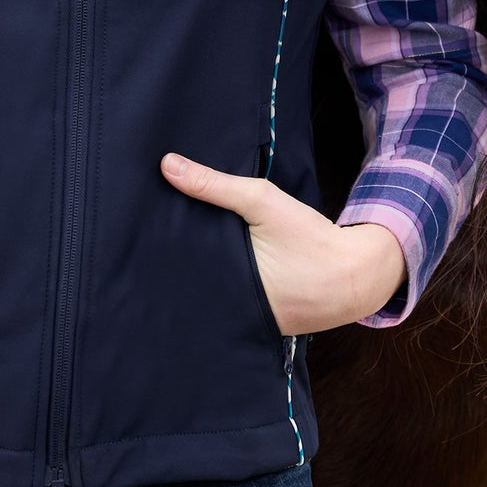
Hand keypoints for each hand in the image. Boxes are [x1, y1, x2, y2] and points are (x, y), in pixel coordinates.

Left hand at [159, 152, 405, 332]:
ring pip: (202, 293)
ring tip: (157, 248)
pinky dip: (213, 283)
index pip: (173, 270)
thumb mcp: (262, 202)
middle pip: (183, 284)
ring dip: (189, 274)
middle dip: (166, 264)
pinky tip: (199, 263)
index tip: (130, 231)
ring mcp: (239, 321)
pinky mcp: (252, 321)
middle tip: (137, 237)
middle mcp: (227, 310)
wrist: (356, 277)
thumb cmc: (309, 239)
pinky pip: (223, 299)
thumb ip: (214, 184)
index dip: (153, 251)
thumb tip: (166, 164)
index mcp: (224, 285)